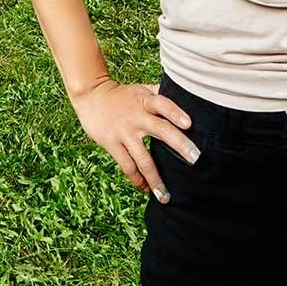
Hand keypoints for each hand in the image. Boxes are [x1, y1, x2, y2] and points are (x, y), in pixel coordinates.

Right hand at [70, 79, 199, 202]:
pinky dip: (137, 179)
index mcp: (145, 101)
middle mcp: (136, 116)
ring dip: (155, 178)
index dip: (175, 113)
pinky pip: (127, 166)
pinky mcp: (111, 144)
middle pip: (160, 130)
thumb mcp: (141, 89)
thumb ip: (161, 93)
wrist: (91, 96)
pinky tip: (146, 189)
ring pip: (143, 158)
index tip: (189, 124)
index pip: (163, 104)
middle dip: (178, 145)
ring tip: (166, 196)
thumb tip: (188, 98)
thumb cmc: (123, 95)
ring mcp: (123, 132)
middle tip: (195, 159)